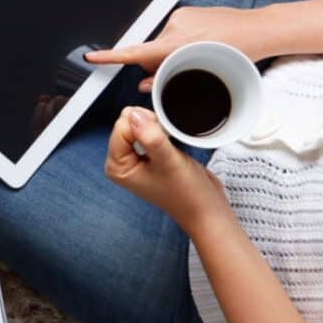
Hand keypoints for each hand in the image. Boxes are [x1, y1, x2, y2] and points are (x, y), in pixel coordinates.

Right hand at [86, 6, 269, 91]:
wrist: (260, 29)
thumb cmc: (238, 53)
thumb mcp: (202, 73)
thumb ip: (169, 78)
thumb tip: (145, 84)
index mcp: (176, 43)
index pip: (135, 52)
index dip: (110, 56)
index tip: (91, 57)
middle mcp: (174, 26)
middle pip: (151, 51)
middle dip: (156, 64)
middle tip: (175, 75)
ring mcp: (180, 17)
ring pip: (163, 43)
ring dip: (172, 54)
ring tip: (200, 58)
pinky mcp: (187, 12)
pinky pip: (174, 32)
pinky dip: (180, 43)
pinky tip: (201, 47)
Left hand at [104, 107, 229, 235]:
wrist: (206, 208)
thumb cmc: (187, 193)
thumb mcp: (168, 161)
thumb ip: (150, 137)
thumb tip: (135, 115)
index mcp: (116, 166)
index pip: (121, 127)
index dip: (144, 126)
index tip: (161, 139)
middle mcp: (121, 161)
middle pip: (127, 123)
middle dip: (149, 127)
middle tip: (166, 146)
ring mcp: (133, 157)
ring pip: (139, 124)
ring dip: (157, 130)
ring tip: (169, 149)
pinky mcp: (146, 154)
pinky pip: (149, 130)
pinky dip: (162, 132)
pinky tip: (171, 147)